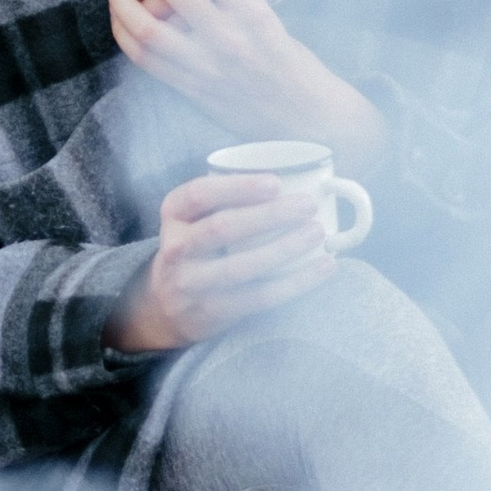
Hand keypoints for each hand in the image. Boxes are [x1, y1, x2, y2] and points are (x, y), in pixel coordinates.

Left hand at [107, 0, 383, 172]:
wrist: (306, 117)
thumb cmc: (290, 62)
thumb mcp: (267, 18)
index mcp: (252, 11)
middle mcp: (228, 37)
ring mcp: (206, 67)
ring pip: (145, 27)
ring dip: (121, 0)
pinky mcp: (191, 91)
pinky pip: (145, 60)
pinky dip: (124, 33)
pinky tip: (120, 19)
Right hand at [108, 169, 335, 353]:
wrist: (166, 307)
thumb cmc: (197, 249)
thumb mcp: (194, 218)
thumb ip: (226, 200)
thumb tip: (296, 178)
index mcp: (174, 215)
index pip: (199, 195)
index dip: (238, 187)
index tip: (276, 183)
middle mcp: (176, 248)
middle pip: (221, 229)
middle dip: (269, 216)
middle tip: (308, 205)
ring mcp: (191, 284)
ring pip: (242, 266)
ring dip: (285, 248)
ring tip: (318, 232)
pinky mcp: (213, 312)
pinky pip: (260, 297)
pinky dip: (296, 282)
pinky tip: (323, 266)